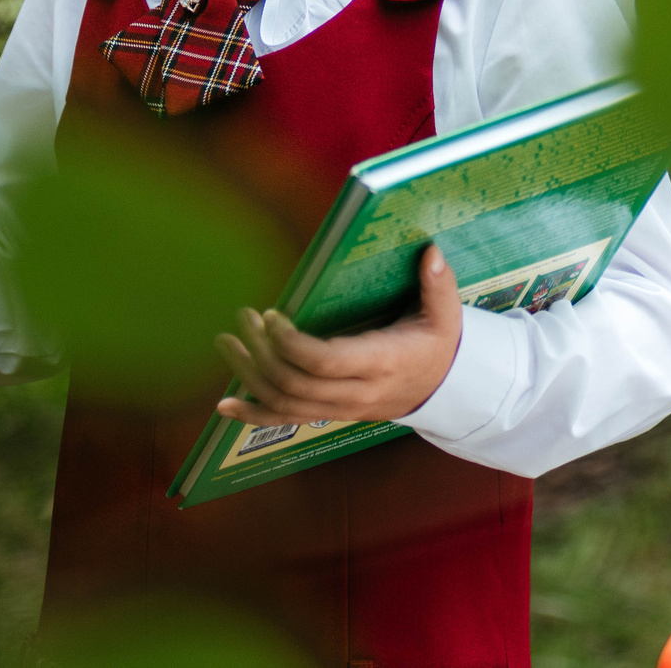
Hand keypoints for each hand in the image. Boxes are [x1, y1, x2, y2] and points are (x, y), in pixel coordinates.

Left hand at [213, 245, 462, 426]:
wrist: (442, 388)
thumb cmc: (437, 344)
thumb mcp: (445, 315)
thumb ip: (438, 284)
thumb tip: (431, 251)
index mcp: (381, 363)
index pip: (325, 362)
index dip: (291, 343)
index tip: (271, 315)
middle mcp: (357, 393)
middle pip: (296, 384)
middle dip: (262, 351)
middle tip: (243, 316)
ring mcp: (341, 409)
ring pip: (285, 403)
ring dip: (249, 375)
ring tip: (226, 342)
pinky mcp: (329, 414)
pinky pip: (286, 421)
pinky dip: (253, 415)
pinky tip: (225, 406)